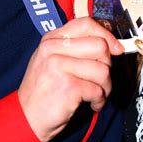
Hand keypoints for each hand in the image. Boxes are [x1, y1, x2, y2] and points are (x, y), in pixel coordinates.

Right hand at [19, 17, 123, 141]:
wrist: (26, 118)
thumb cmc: (44, 91)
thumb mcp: (52, 60)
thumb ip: (76, 48)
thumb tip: (111, 44)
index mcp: (51, 39)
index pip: (86, 24)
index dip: (107, 35)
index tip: (116, 49)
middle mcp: (53, 49)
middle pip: (100, 46)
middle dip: (108, 66)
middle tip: (101, 80)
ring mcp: (58, 66)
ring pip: (103, 70)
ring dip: (106, 87)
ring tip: (96, 95)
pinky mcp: (67, 87)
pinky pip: (98, 90)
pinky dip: (99, 101)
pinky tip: (91, 104)